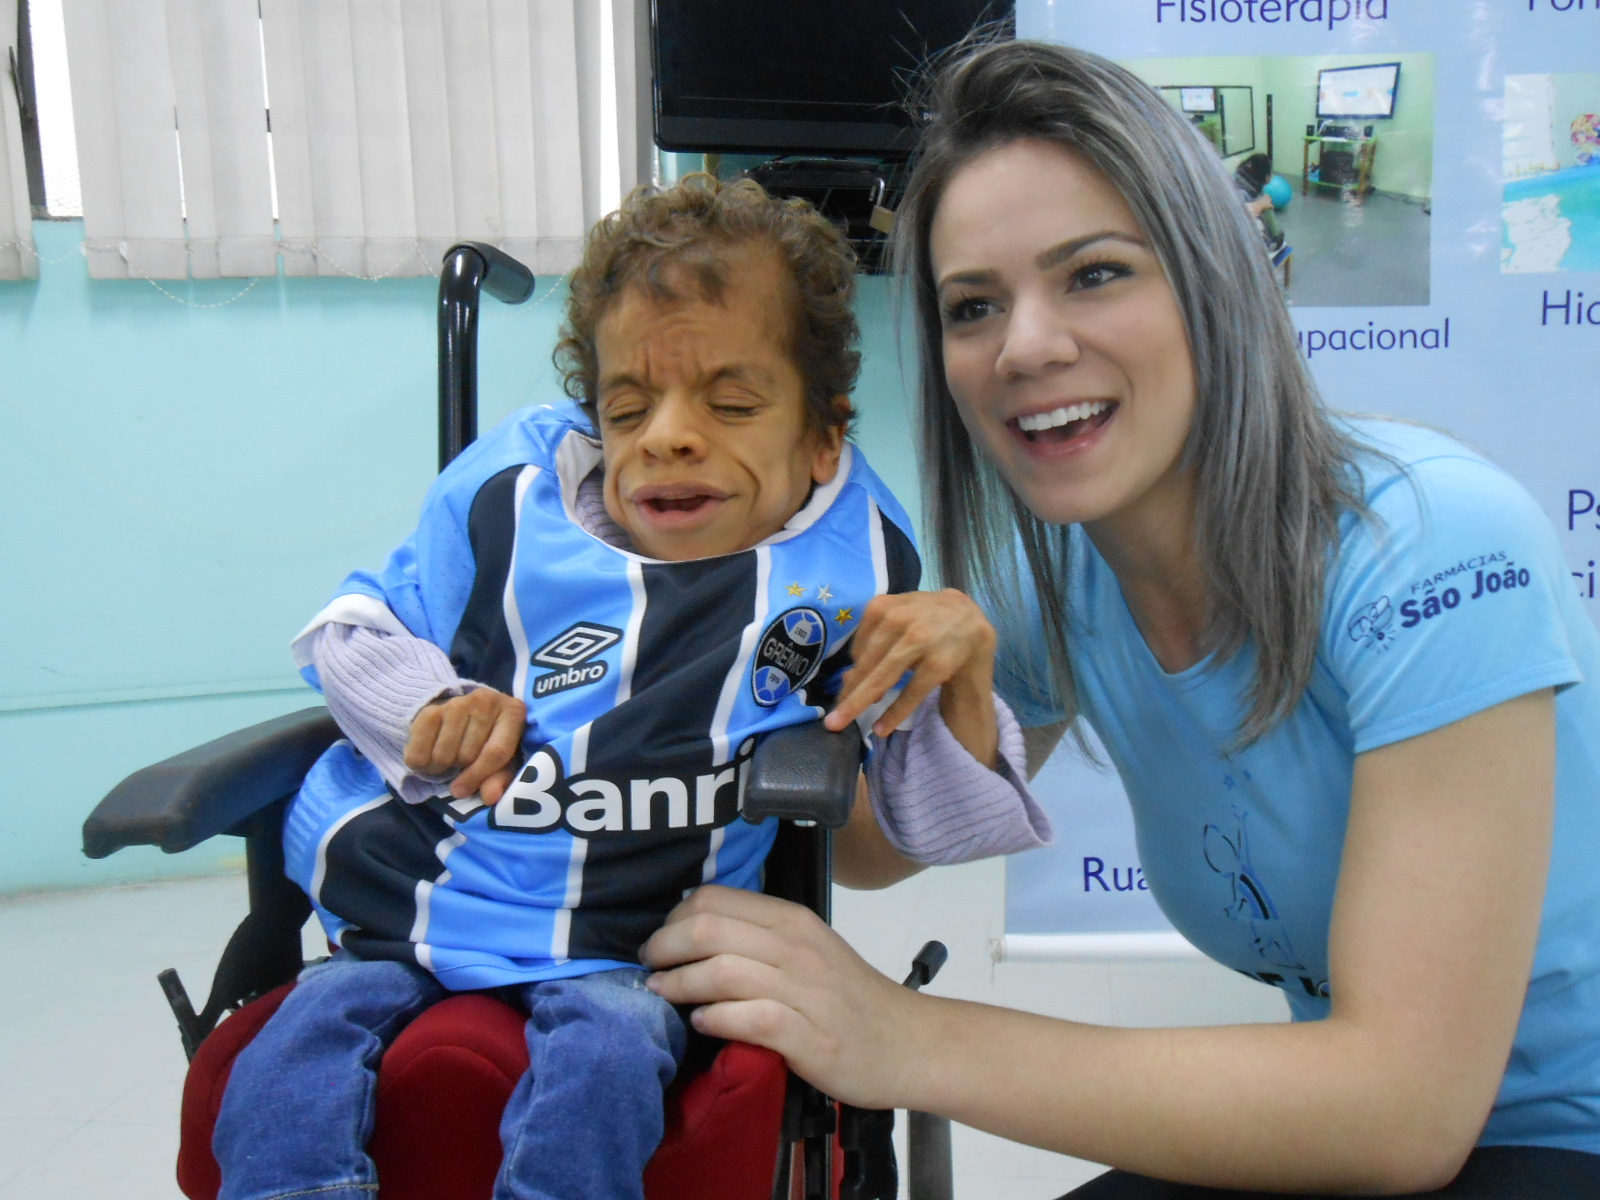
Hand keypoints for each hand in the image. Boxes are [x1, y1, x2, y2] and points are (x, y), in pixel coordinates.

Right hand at [405, 688, 525, 802]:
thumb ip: (500, 779)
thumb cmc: (490, 740)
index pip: (496, 751)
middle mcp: (485, 701)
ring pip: (442, 754)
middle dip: (460, 770)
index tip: (462, 792)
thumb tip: (490, 798)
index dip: (479, 776)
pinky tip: (430, 755)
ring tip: (447, 760)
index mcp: (513, 712)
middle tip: (460, 766)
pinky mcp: (431, 709)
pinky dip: (420, 764)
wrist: (464, 714)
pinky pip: (417, 751)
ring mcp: (457, 702)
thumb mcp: (504, 760)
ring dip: (440, 768)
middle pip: (467, 755)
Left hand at [641, 886, 924, 1109]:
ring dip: (679, 984)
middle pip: (708, 930)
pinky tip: (702, 1024)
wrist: (908, 1042)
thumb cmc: (851, 998)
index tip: (660, 941)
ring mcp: (804, 991)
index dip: (675, 918)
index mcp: (792, 921)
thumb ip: (761, 939)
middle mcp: (796, 948)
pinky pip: (750, 1019)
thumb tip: (695, 936)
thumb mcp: (810, 950)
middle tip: (649, 967)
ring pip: (722, 972)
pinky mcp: (809, 1036)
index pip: (716, 900)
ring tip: (661, 995)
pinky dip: (716, 1019)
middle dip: (664, 948)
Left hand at [825, 589, 998, 764]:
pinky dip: (894, 712)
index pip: (859, 649)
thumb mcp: (897, 620)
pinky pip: (910, 691)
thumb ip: (872, 645)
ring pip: (882, 677)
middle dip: (848, 693)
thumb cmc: (924, 619)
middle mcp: (898, 620)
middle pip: (866, 664)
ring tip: (844, 722)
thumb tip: (846, 680)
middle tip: (832, 719)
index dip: (850, 676)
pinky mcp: (938, 662)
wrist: (968, 617)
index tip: (842, 696)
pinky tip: (881, 727)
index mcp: (882, 607)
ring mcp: (919, 640)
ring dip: (860, 702)